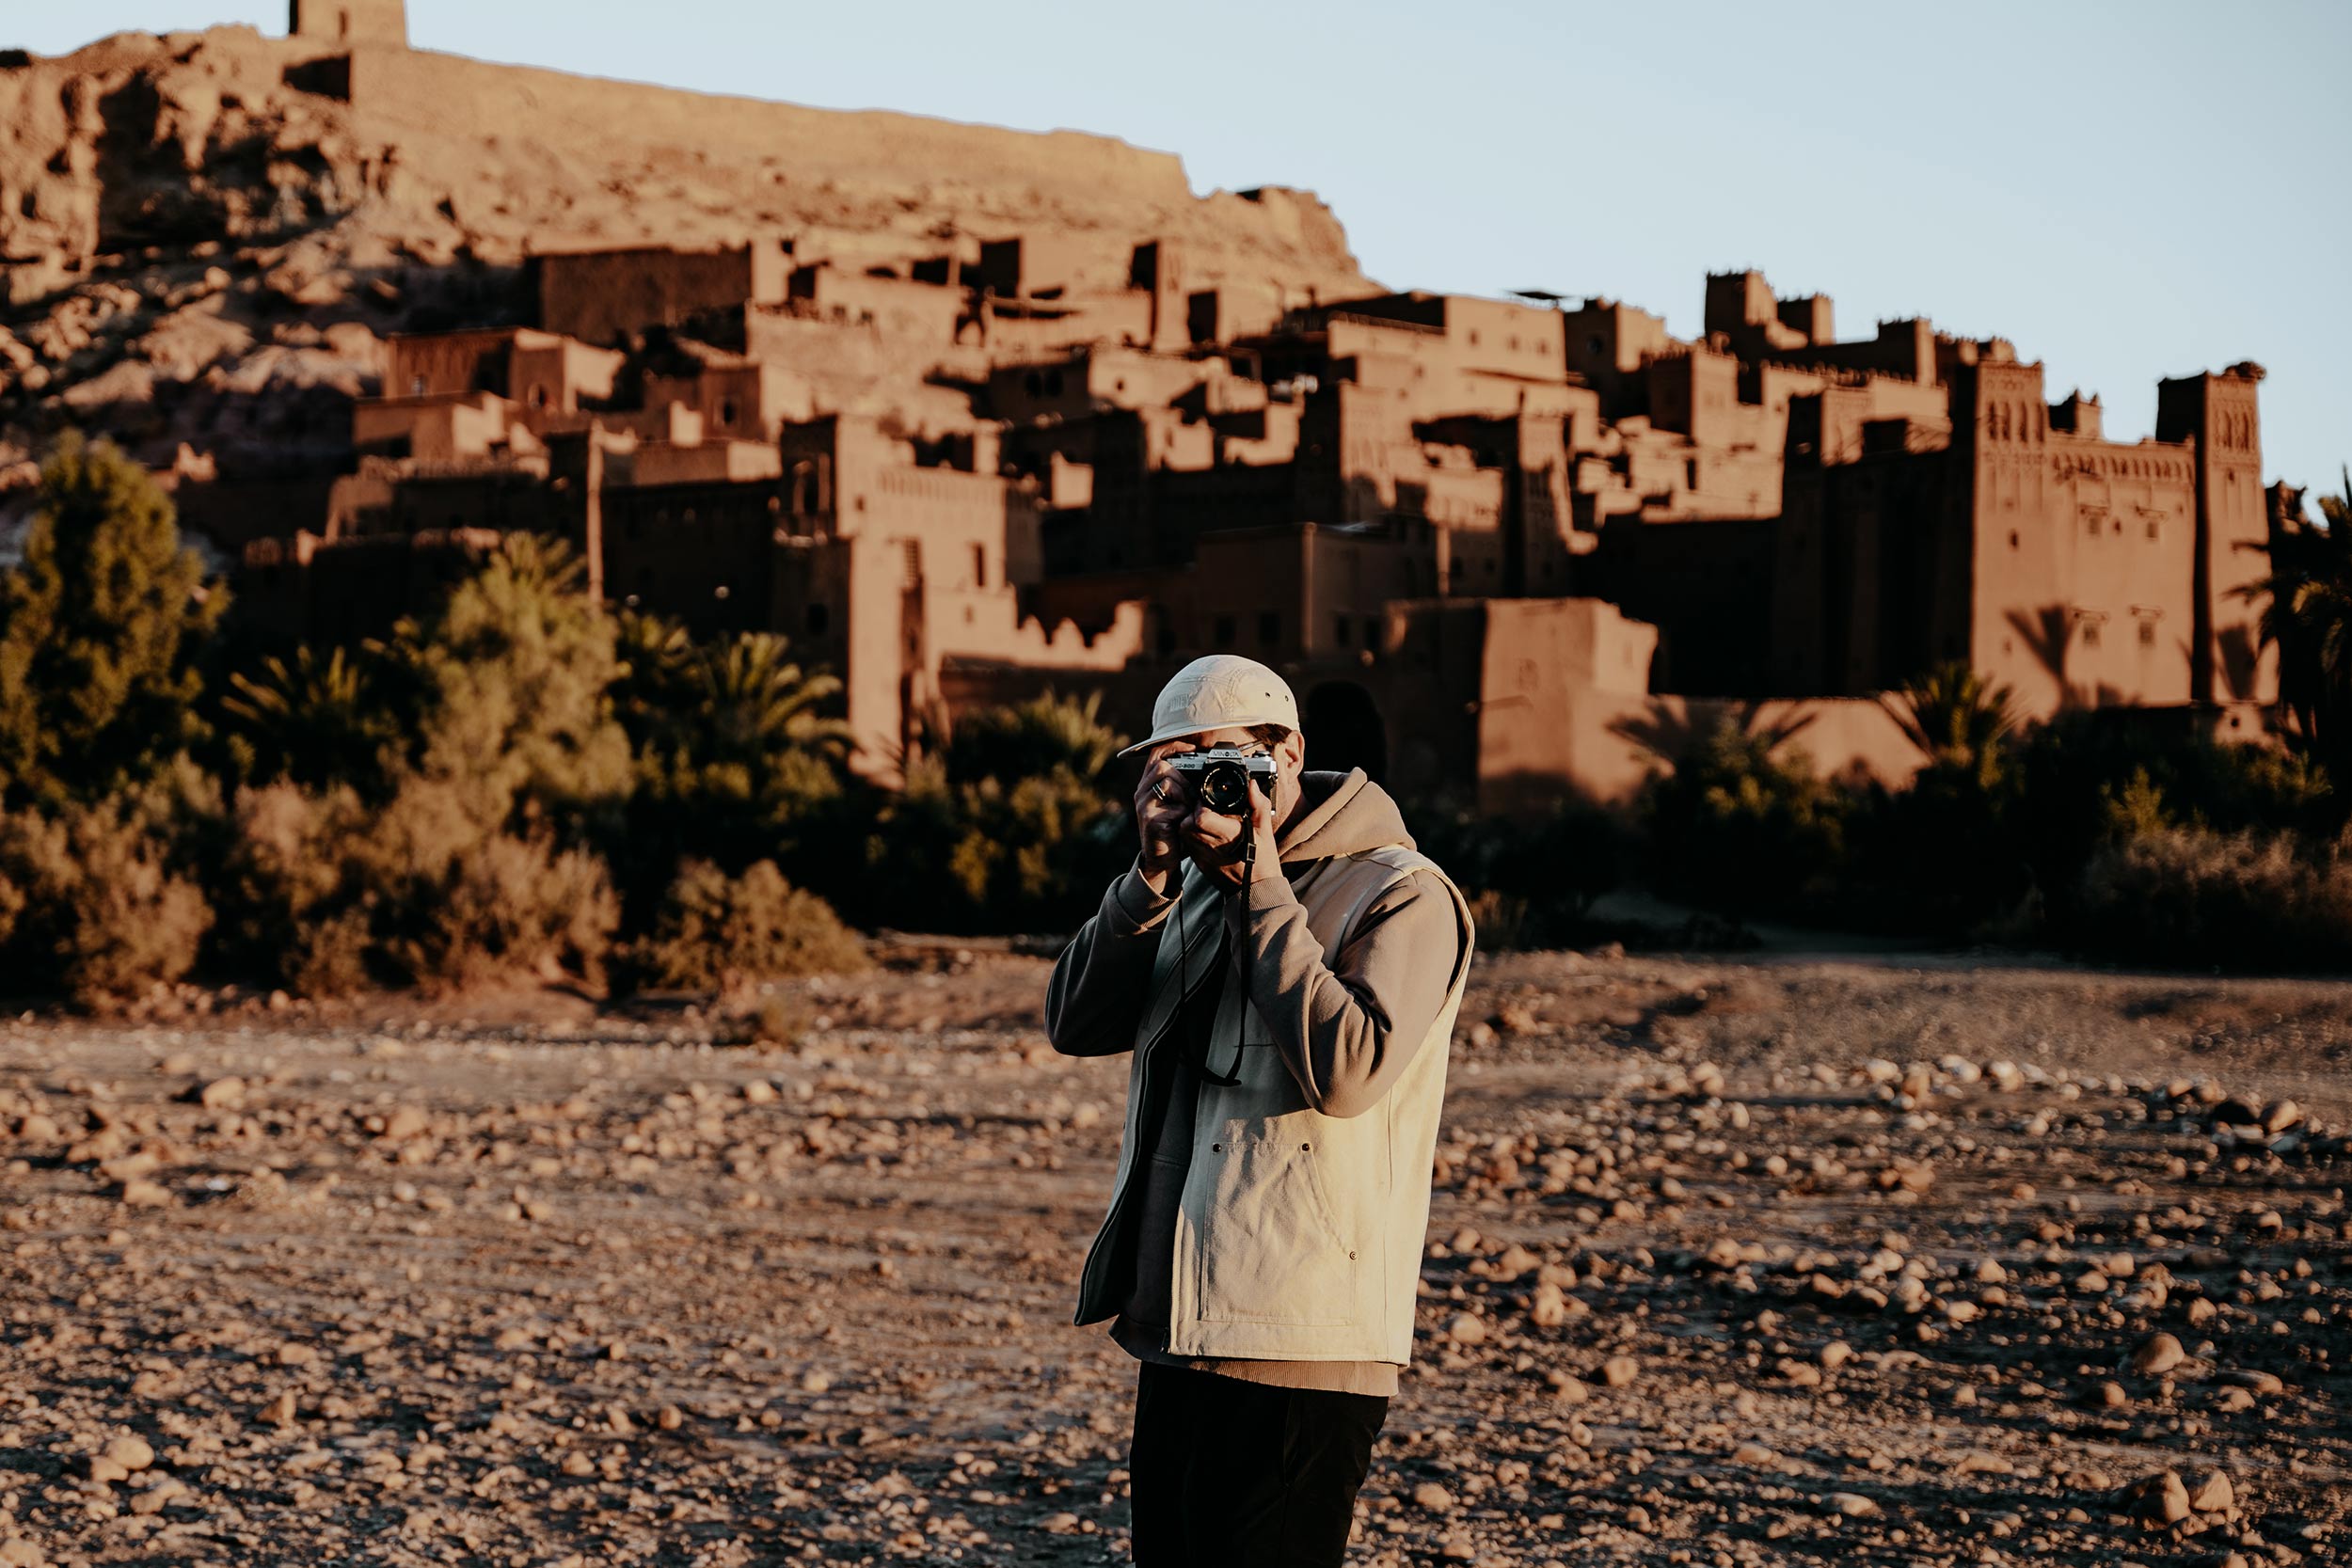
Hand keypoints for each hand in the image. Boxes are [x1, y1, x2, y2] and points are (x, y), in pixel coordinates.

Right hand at [1133, 748, 1188, 899]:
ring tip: (1189, 808)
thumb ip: (1186, 786)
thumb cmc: (1174, 831)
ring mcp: (1143, 804)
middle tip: (1192, 795)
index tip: (1194, 748)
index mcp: (1149, 784)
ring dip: (1186, 793)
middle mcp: (1142, 791)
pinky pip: (1173, 805)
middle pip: (1162, 765)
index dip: (1175, 746)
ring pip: (1167, 781)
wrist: (1162, 860)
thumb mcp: (1180, 804)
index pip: (1157, 753)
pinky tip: (1184, 822)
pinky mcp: (1150, 819)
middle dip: (1183, 776)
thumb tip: (1208, 768)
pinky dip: (1184, 811)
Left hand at [1181, 775, 1279, 894]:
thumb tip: (1252, 786)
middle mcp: (1212, 846)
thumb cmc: (1263, 860)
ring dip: (1190, 823)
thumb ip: (1258, 804)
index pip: (1201, 817)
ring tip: (1204, 819)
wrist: (1257, 888)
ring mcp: (1203, 856)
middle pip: (1187, 824)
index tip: (1209, 800)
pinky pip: (1188, 844)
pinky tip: (1205, 833)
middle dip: (1192, 812)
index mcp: (1228, 835)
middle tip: (1205, 809)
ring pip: (1184, 834)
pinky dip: (1192, 835)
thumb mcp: (1265, 830)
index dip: (1201, 805)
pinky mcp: (1200, 863)